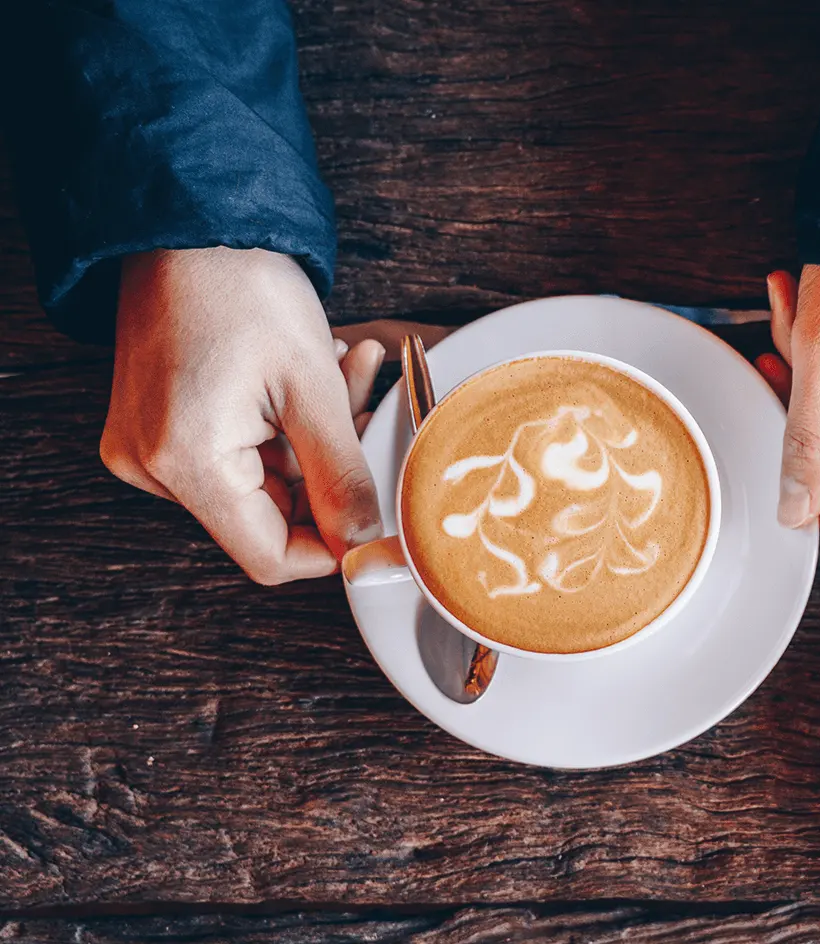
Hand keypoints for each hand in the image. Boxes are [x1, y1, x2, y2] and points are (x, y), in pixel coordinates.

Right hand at [103, 247, 387, 583]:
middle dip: (330, 468)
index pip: (271, 557)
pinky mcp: (155, 427)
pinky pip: (236, 451)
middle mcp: (153, 467)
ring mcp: (148, 448)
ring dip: (314, 436)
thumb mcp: (313, 389)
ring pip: (262, 480)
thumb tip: (365, 544)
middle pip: (270, 514)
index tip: (379, 516)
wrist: (188, 219)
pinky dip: (282, 424)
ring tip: (341, 367)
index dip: (333, 546)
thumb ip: (342, 478)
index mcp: (186, 463)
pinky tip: (306, 371)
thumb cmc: (243, 286)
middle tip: (367, 403)